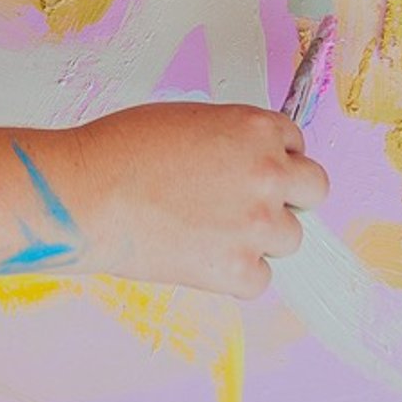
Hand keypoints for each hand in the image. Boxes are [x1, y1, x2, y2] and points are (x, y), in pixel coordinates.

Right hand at [36, 103, 327, 299]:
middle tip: (247, 205)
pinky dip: (237, 274)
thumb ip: (234, 141)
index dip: (273, 160)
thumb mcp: (191, 122)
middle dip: (287, 197)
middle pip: (314, 190)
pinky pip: (261, 279)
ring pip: (291, 238)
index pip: (296, 145)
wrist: (88, 194)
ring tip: (211, 232)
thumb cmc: (121, 152)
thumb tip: (250, 167)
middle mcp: (269, 173)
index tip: (251, 173)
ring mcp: (258, 223)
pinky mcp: (239, 268)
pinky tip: (201, 257)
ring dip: (260, 238)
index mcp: (257, 129)